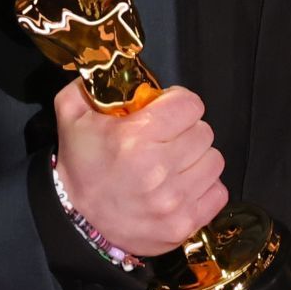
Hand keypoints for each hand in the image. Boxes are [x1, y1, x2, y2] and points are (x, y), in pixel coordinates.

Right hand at [52, 79, 228, 256]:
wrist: (75, 223)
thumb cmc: (80, 167)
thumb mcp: (72, 115)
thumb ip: (91, 83)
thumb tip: (111, 64)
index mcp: (136, 138)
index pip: (191, 104)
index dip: (178, 103)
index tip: (167, 110)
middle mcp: (159, 170)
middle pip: (204, 131)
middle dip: (186, 130)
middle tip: (167, 138)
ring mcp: (174, 202)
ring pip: (214, 161)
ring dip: (197, 158)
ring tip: (175, 162)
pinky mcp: (184, 225)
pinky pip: (218, 192)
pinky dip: (203, 187)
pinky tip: (181, 185)